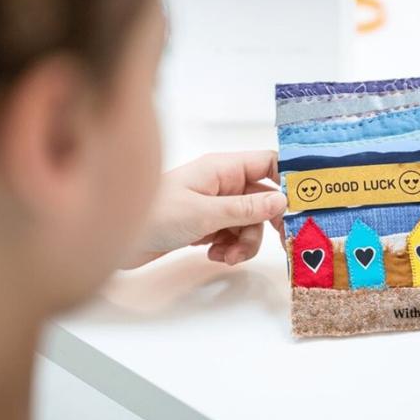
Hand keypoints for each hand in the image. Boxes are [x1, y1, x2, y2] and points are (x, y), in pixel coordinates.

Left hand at [122, 151, 286, 268]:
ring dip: (245, 242)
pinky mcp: (204, 225)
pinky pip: (232, 235)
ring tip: (227, 256)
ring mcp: (213, 205)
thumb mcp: (205, 213)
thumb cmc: (153, 215)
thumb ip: (246, 208)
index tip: (304, 205)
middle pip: (264, 198)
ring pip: (249, 222)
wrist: (115, 240)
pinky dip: (229, 248)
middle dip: (269, 223)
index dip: (289, 180)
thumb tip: (282, 201)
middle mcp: (221, 183)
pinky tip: (215, 256)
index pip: (269, 163)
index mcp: (222, 168)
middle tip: (283, 245)